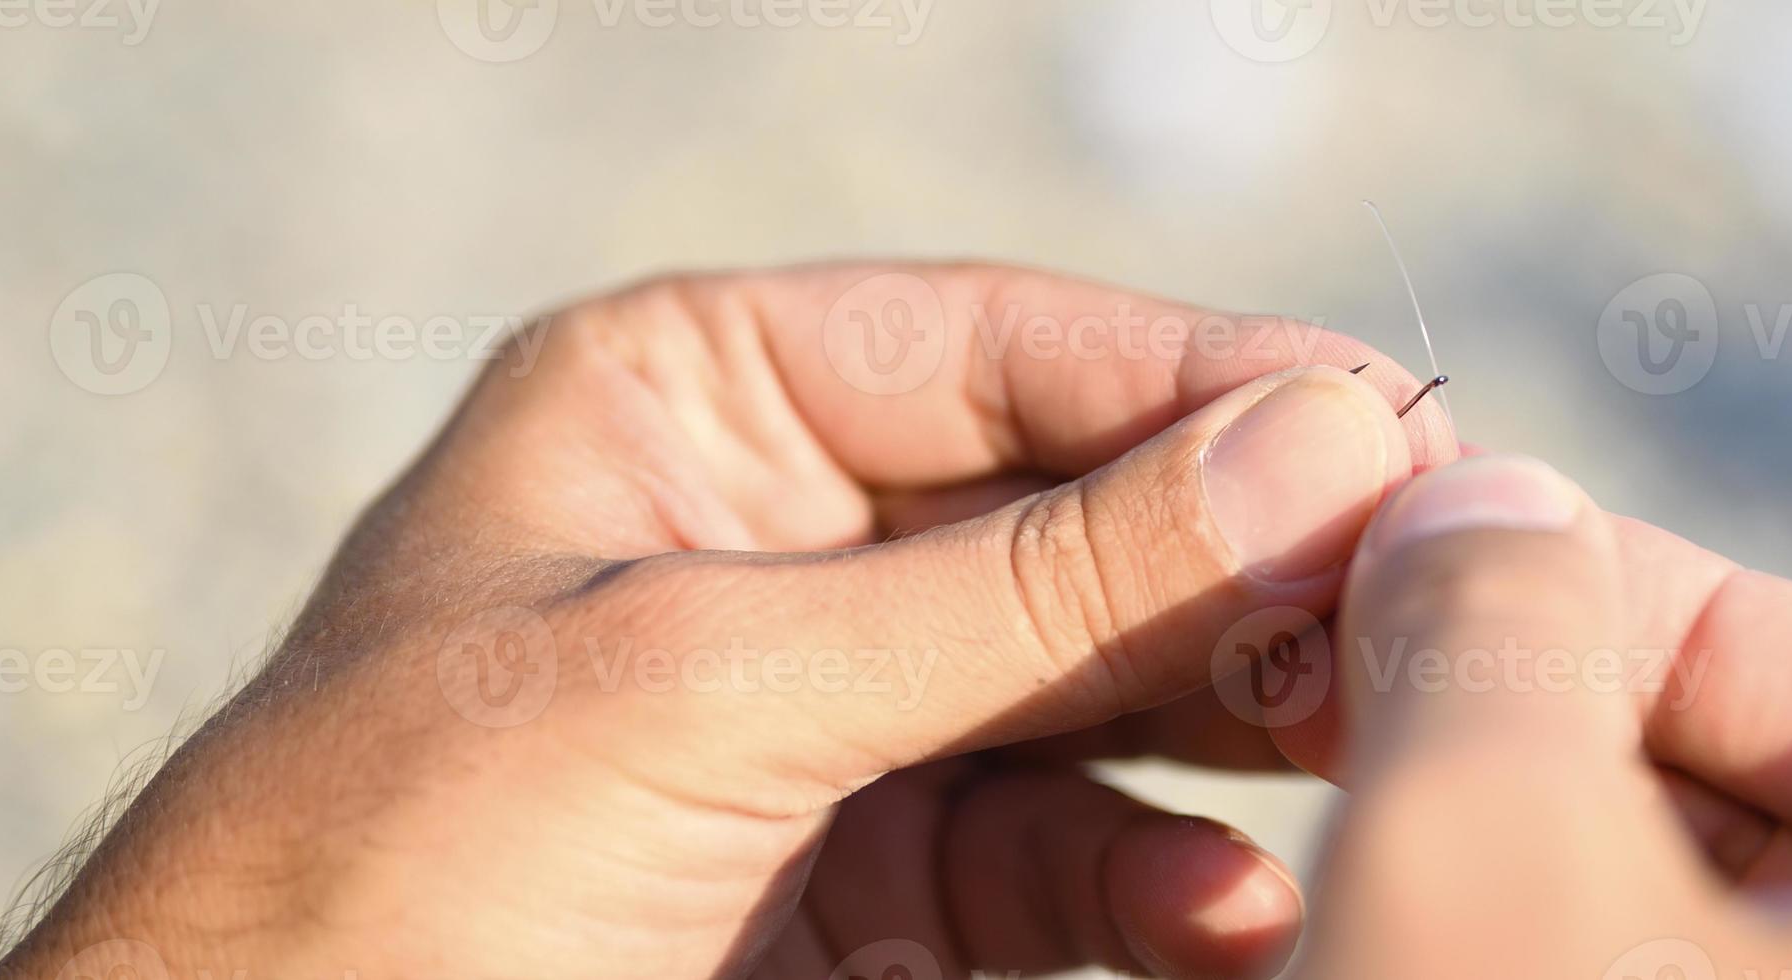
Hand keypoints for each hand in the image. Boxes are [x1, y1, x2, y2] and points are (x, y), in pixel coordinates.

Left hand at [0, 264, 1454, 979]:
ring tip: (1360, 749)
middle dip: (1243, 572)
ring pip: (1099, 698)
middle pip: (1080, 521)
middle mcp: (777, 547)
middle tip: (1408, 614)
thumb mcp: (708, 686)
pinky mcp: (870, 897)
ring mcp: (831, 728)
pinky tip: (1231, 916)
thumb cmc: (382, 878)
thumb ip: (1022, 586)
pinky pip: (1066, 862)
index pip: (1008, 352)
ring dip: (1235, 730)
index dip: (1210, 384)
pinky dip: (1163, 888)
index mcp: (690, 410)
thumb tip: (1314, 445)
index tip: (1391, 435)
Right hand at [1283, 455, 1791, 978]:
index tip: (1439, 593)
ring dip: (1562, 907)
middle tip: (1367, 739)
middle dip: (1572, 776)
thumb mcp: (1489, 863)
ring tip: (1361, 884)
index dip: (1641, 615)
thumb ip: (1488, 639)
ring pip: (1754, 977)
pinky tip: (1413, 971)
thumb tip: (1484, 514)